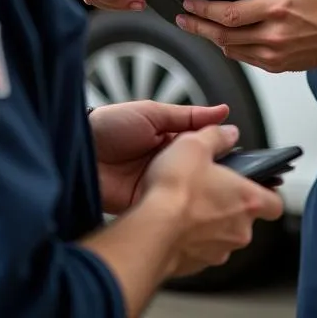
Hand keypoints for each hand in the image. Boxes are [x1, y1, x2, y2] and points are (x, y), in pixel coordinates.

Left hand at [90, 100, 229, 214]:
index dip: (218, 150)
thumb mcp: (152, 113)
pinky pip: (166, 206)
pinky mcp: (145, 203)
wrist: (77, 150)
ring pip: (185, 189)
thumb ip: (188, 116)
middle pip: (197, 170)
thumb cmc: (109, 125)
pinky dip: (175, 206)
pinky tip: (188, 204)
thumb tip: (223, 111)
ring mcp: (156, 183)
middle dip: (211, 174)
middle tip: (230, 176)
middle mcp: (165, 162)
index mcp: (169, 139)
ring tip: (213, 191)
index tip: (239, 153)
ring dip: (195, 190)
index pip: (201, 145)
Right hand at [139, 123, 284, 277]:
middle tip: (210, 187)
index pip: (276, 203)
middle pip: (246, 218)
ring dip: (210, 221)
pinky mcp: (196, 265)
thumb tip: (227, 132)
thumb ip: (216, 135)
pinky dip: (192, 237)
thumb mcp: (194, 144)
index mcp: (247, 200)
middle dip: (230, 204)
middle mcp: (238, 230)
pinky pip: (200, 248)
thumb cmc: (175, 190)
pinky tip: (174, 221)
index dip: (268, 192)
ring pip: (222, 234)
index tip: (257, 184)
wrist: (150, 230)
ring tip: (188, 203)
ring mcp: (218, 251)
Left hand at [175, 0, 316, 72]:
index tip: (188, 4)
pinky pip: (247, 59)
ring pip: (233, 51)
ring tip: (202, 26)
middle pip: (224, 36)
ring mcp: (276, 54)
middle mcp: (274, 36)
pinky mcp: (279, 66)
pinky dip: (233, 48)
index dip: (203, 10)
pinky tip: (227, 38)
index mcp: (275, 9)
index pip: (228, 14)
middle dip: (198, 28)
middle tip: (183, 20)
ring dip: (214, 39)